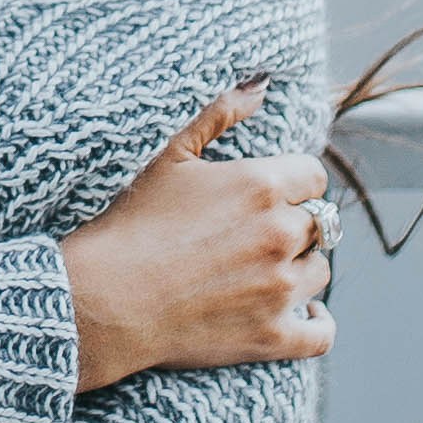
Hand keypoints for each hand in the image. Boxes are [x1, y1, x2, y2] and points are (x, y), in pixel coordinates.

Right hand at [59, 78, 335, 395]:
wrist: (102, 299)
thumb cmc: (130, 223)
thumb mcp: (169, 156)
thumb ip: (219, 114)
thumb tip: (263, 85)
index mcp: (262, 184)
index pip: (314, 176)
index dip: (293, 185)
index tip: (270, 197)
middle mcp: (281, 233)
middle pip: (320, 223)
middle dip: (295, 226)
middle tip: (256, 237)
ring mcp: (280, 288)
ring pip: (320, 272)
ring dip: (300, 270)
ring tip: (263, 273)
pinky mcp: (271, 336)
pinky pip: (321, 333)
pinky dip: (317, 324)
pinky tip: (305, 316)